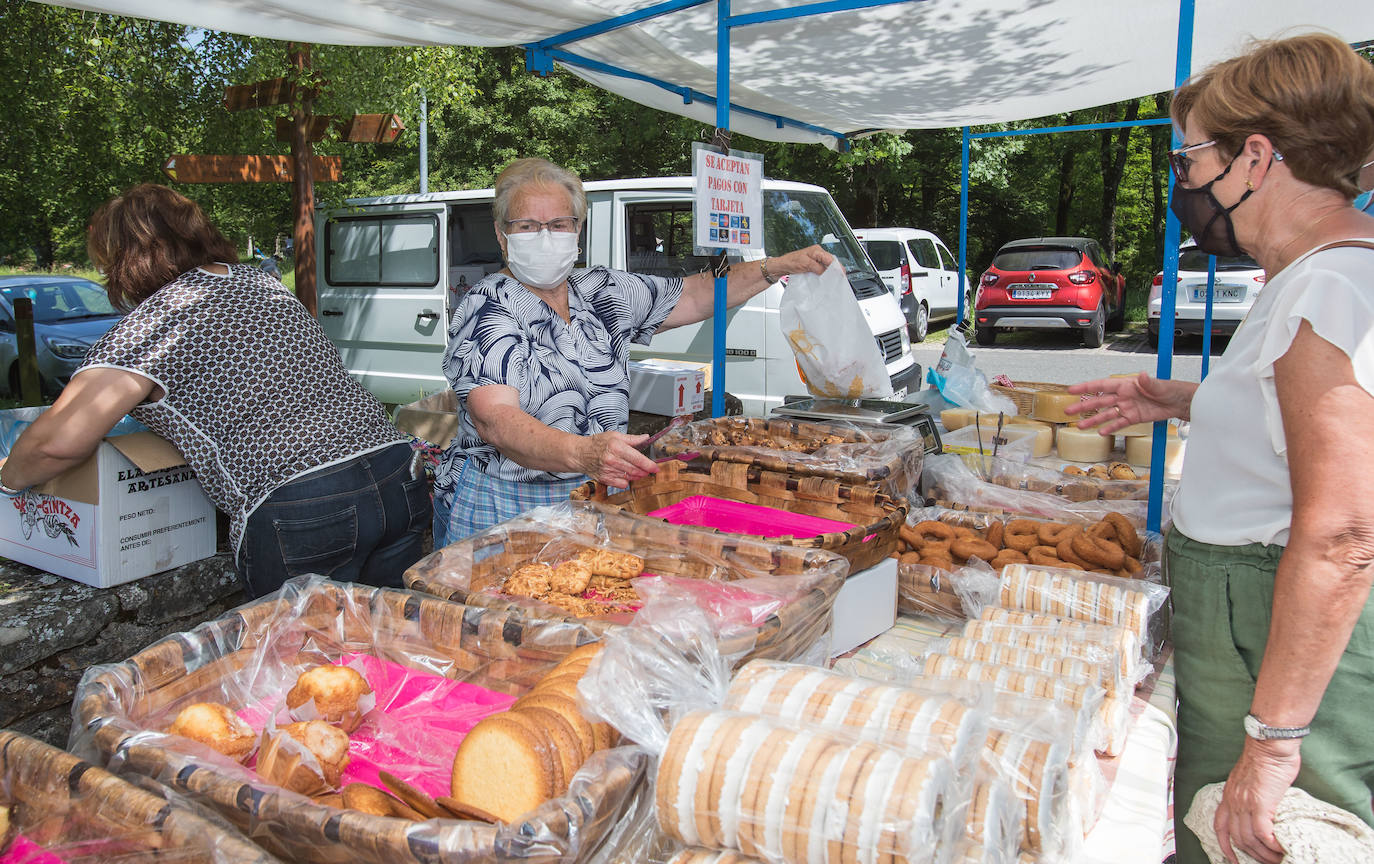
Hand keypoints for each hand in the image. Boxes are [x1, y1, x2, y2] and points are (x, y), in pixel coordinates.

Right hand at [575, 431, 659, 488]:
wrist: (581, 453)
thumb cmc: (597, 443)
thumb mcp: (615, 436)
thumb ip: (632, 439)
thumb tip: (646, 438)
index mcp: (616, 447)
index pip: (638, 459)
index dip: (649, 465)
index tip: (656, 468)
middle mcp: (612, 460)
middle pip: (635, 470)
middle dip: (645, 471)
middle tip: (648, 470)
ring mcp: (608, 471)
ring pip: (630, 477)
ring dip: (637, 476)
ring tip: (638, 471)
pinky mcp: (605, 479)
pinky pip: (622, 484)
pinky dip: (626, 481)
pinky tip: (625, 475)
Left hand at [770, 245, 834, 277]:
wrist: (781, 266)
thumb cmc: (790, 262)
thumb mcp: (805, 264)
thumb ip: (817, 268)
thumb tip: (827, 273)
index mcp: (817, 250)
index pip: (831, 259)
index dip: (837, 267)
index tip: (841, 274)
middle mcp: (817, 253)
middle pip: (830, 262)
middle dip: (835, 270)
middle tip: (839, 279)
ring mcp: (815, 259)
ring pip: (827, 266)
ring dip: (830, 273)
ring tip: (833, 280)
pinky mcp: (813, 265)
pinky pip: (822, 269)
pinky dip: (824, 274)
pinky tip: (825, 279)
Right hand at [1065, 372, 1190, 433]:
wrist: (1181, 403)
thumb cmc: (1171, 389)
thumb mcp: (1160, 386)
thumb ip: (1149, 382)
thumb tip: (1142, 376)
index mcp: (1127, 385)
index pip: (1102, 385)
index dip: (1086, 387)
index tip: (1071, 390)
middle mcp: (1124, 396)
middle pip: (1099, 401)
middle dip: (1083, 406)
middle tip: (1068, 411)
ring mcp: (1128, 407)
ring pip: (1106, 414)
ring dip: (1093, 420)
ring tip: (1080, 426)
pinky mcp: (1134, 418)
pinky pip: (1119, 423)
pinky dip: (1110, 428)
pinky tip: (1101, 432)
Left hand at [1214, 738, 1299, 863]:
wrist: (1269, 745)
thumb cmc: (1265, 757)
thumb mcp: (1249, 778)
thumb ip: (1250, 793)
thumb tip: (1262, 807)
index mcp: (1229, 795)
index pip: (1219, 825)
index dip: (1224, 845)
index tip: (1231, 858)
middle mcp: (1232, 801)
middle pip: (1235, 837)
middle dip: (1250, 854)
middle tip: (1266, 861)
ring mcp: (1244, 803)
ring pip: (1248, 839)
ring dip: (1263, 854)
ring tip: (1277, 859)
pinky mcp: (1260, 804)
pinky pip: (1262, 833)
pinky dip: (1270, 845)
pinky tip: (1280, 849)